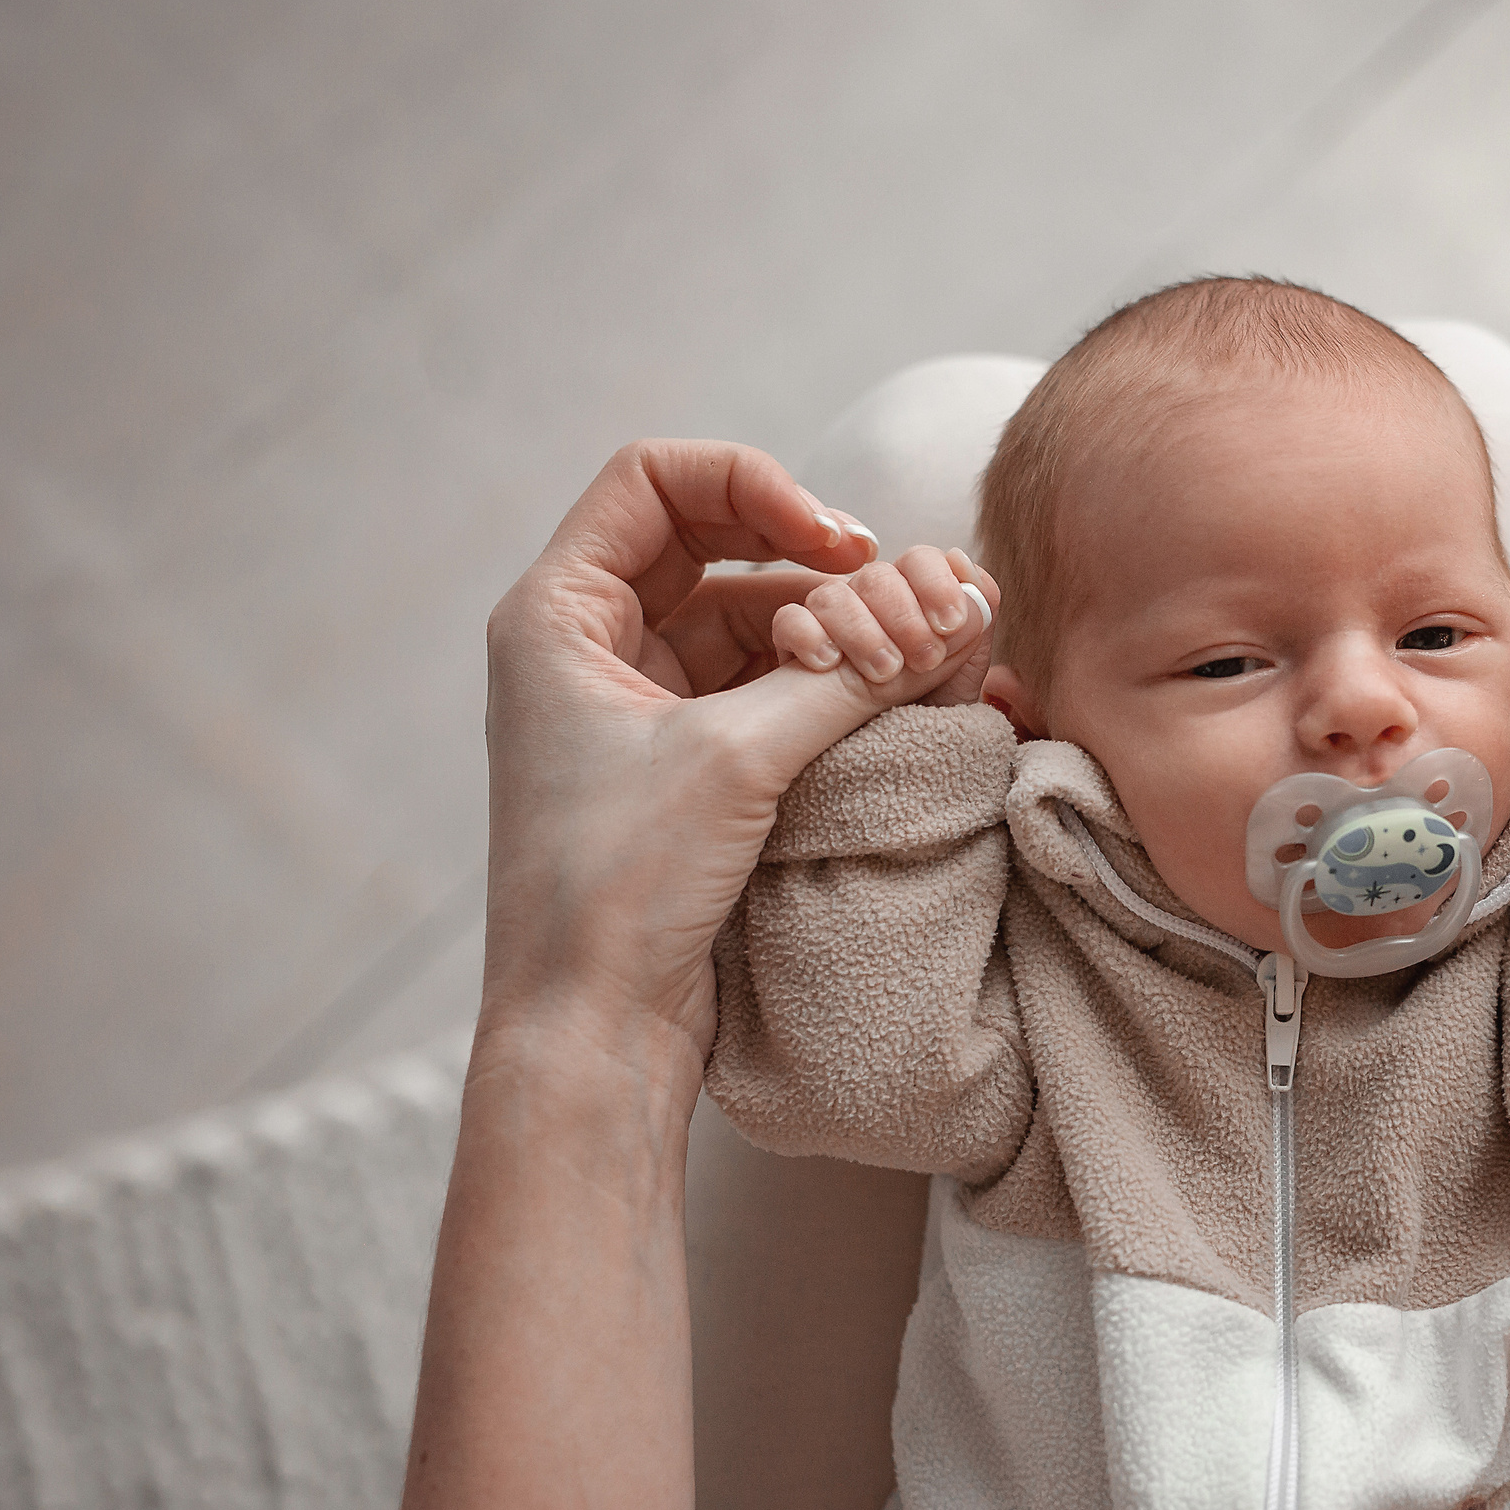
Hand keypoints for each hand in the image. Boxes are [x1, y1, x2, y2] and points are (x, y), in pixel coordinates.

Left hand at [477, 441, 998, 1093]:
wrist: (592, 1030)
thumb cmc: (618, 887)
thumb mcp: (739, 758)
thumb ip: (848, 674)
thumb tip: (952, 613)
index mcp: (557, 614)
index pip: (656, 480)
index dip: (755, 486)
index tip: (840, 543)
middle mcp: (585, 644)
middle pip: (709, 540)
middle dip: (804, 554)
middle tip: (885, 585)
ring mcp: (631, 702)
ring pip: (744, 614)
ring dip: (823, 622)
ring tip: (898, 653)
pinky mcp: (676, 760)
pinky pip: (757, 682)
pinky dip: (818, 679)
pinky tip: (876, 696)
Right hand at [771, 545, 997, 708]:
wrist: (898, 782)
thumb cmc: (929, 728)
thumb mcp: (961, 681)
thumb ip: (971, 624)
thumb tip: (972, 572)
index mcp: (914, 602)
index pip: (919, 563)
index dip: (937, 582)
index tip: (950, 623)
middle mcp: (870, 607)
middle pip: (877, 576)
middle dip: (905, 614)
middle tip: (924, 661)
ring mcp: (828, 629)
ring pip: (833, 595)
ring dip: (863, 629)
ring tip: (883, 673)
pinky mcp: (792, 655)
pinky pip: (789, 621)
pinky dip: (809, 635)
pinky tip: (827, 663)